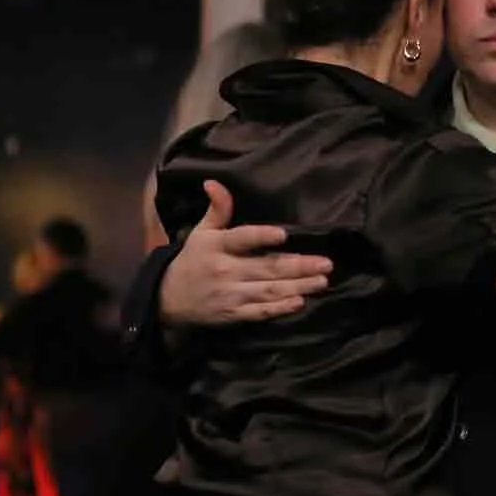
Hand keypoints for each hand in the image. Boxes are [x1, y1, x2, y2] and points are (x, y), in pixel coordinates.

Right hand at [158, 180, 333, 326]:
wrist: (169, 298)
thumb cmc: (193, 259)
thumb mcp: (201, 232)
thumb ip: (217, 209)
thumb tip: (214, 182)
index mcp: (216, 246)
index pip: (240, 239)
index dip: (261, 237)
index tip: (283, 235)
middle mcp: (224, 270)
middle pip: (265, 267)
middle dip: (298, 266)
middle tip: (326, 263)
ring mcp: (230, 294)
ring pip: (269, 291)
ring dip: (298, 286)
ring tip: (322, 281)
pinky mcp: (234, 314)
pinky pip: (260, 312)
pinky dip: (280, 308)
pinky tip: (300, 302)